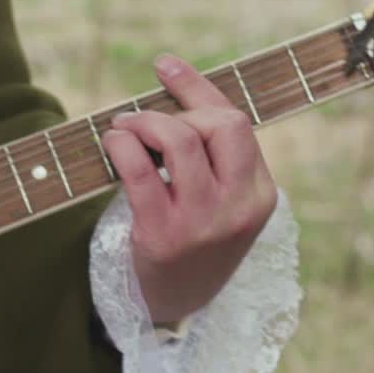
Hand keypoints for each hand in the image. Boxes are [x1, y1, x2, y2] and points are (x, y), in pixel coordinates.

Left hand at [102, 54, 278, 324]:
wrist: (173, 306)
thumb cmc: (193, 240)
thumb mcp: (221, 200)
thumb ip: (211, 152)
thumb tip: (172, 75)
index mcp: (260, 194)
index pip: (236, 122)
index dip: (197, 88)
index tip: (164, 66)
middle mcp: (238, 207)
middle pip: (217, 126)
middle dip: (174, 110)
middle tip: (140, 118)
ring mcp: (202, 223)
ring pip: (180, 142)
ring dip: (144, 123)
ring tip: (122, 129)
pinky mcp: (162, 237)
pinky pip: (141, 173)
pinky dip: (122, 146)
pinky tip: (112, 144)